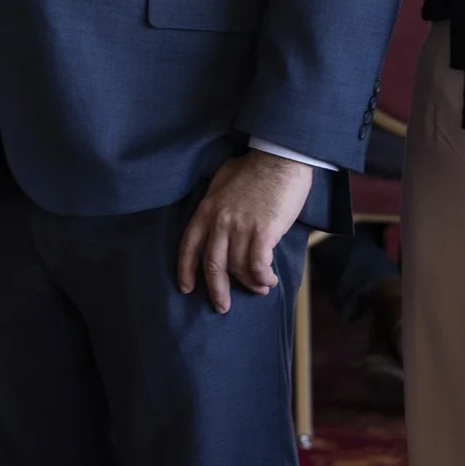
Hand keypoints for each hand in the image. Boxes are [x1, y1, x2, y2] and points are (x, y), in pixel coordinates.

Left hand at [176, 151, 312, 313]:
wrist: (279, 158)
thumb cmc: (254, 168)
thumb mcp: (222, 181)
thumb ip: (215, 203)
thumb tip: (214, 218)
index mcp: (206, 210)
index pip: (188, 246)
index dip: (185, 270)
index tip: (186, 288)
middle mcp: (219, 221)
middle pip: (212, 265)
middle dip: (217, 290)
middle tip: (222, 307)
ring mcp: (240, 227)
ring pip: (239, 268)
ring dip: (250, 284)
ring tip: (260, 288)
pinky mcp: (263, 231)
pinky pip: (259, 266)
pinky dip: (263, 278)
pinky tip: (270, 280)